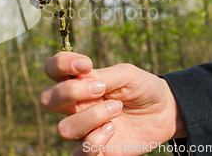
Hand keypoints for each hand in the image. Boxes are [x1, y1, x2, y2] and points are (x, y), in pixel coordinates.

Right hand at [40, 52, 185, 155]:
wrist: (164, 112)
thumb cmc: (142, 88)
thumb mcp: (127, 74)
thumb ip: (104, 75)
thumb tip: (83, 79)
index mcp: (79, 82)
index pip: (52, 69)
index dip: (61, 64)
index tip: (86, 64)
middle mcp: (75, 105)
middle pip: (47, 99)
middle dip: (71, 92)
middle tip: (101, 88)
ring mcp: (83, 128)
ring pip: (64, 128)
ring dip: (91, 117)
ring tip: (116, 109)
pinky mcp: (95, 150)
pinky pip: (80, 154)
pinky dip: (95, 141)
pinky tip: (112, 130)